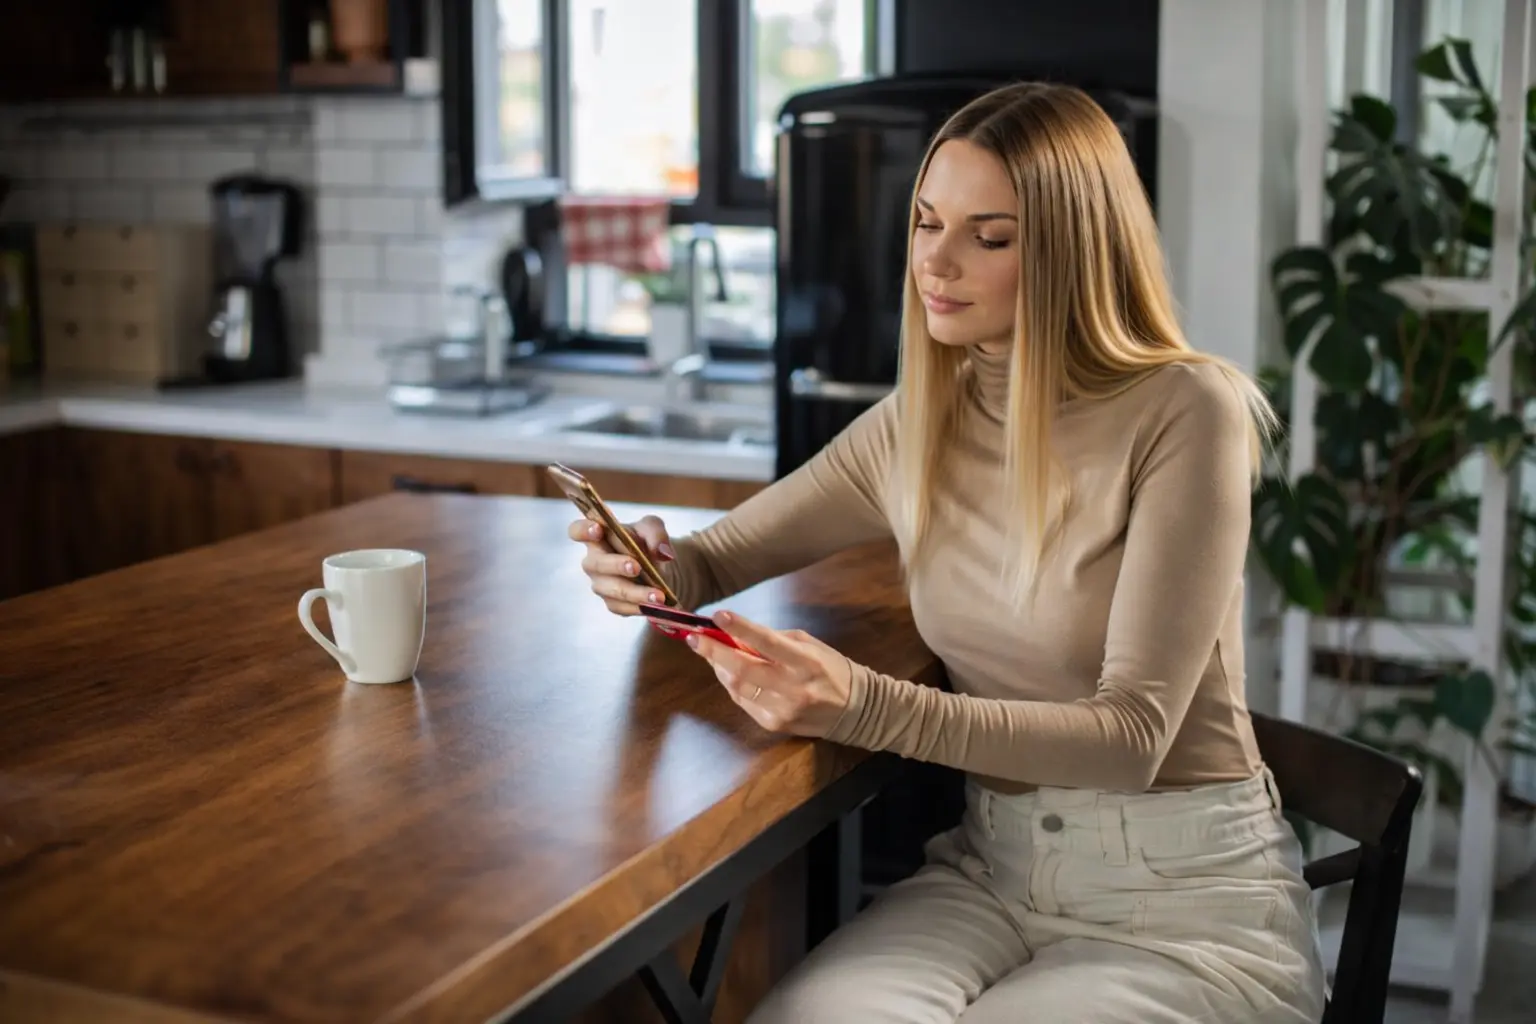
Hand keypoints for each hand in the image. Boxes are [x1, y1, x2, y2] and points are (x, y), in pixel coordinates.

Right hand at [568, 513, 675, 615]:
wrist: (660, 568)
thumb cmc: (647, 541)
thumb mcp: (654, 529)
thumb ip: (656, 534)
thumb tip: (663, 553)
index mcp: (598, 536)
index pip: (577, 531)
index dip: (583, 530)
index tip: (598, 529)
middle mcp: (594, 560)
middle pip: (595, 564)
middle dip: (616, 565)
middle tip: (637, 567)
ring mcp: (601, 583)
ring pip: (611, 589)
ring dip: (635, 592)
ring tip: (658, 596)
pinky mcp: (612, 602)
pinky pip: (622, 607)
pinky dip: (639, 606)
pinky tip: (655, 606)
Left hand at [687, 610, 853, 737]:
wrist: (855, 710)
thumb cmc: (830, 669)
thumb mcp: (808, 645)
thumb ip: (773, 640)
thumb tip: (736, 635)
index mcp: (806, 662)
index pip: (767, 642)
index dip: (740, 628)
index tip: (717, 615)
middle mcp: (793, 688)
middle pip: (742, 669)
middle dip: (714, 651)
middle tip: (694, 637)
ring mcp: (782, 710)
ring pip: (737, 687)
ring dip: (719, 668)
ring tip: (711, 652)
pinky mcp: (774, 724)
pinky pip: (743, 702)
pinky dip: (732, 685)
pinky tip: (729, 673)